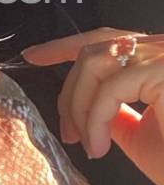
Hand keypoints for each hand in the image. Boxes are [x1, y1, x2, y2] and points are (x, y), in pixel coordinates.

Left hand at [20, 29, 163, 184]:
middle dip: (69, 90)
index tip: (34, 55)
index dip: (65, 45)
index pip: (107, 38)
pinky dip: (95, 118)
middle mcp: (163, 49)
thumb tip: (89, 108)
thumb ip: (115, 113)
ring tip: (86, 142)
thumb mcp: (140, 134)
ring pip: (97, 61)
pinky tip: (99, 146)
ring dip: (79, 104)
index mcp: (159, 59)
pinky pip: (111, 88)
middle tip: (66, 131)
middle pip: (95, 49)